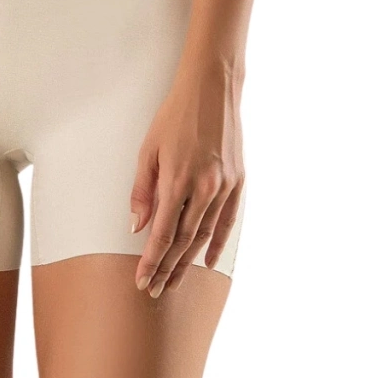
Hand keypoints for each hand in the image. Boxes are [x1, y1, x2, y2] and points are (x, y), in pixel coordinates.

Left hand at [129, 68, 243, 296]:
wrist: (212, 88)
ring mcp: (224, 186)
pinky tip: (208, 260)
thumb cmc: (175, 115)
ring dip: (188, 261)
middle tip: (155, 289)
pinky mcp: (238, 181)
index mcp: (177, 178)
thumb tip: (137, 225)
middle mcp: (204, 187)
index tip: (142, 280)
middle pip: (183, 240)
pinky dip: (218, 243)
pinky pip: (228, 221)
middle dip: (167, 267)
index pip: (162, 232)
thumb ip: (143, 190)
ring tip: (175, 280)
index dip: (151, 260)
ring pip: (204, 235)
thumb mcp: (149, 148)